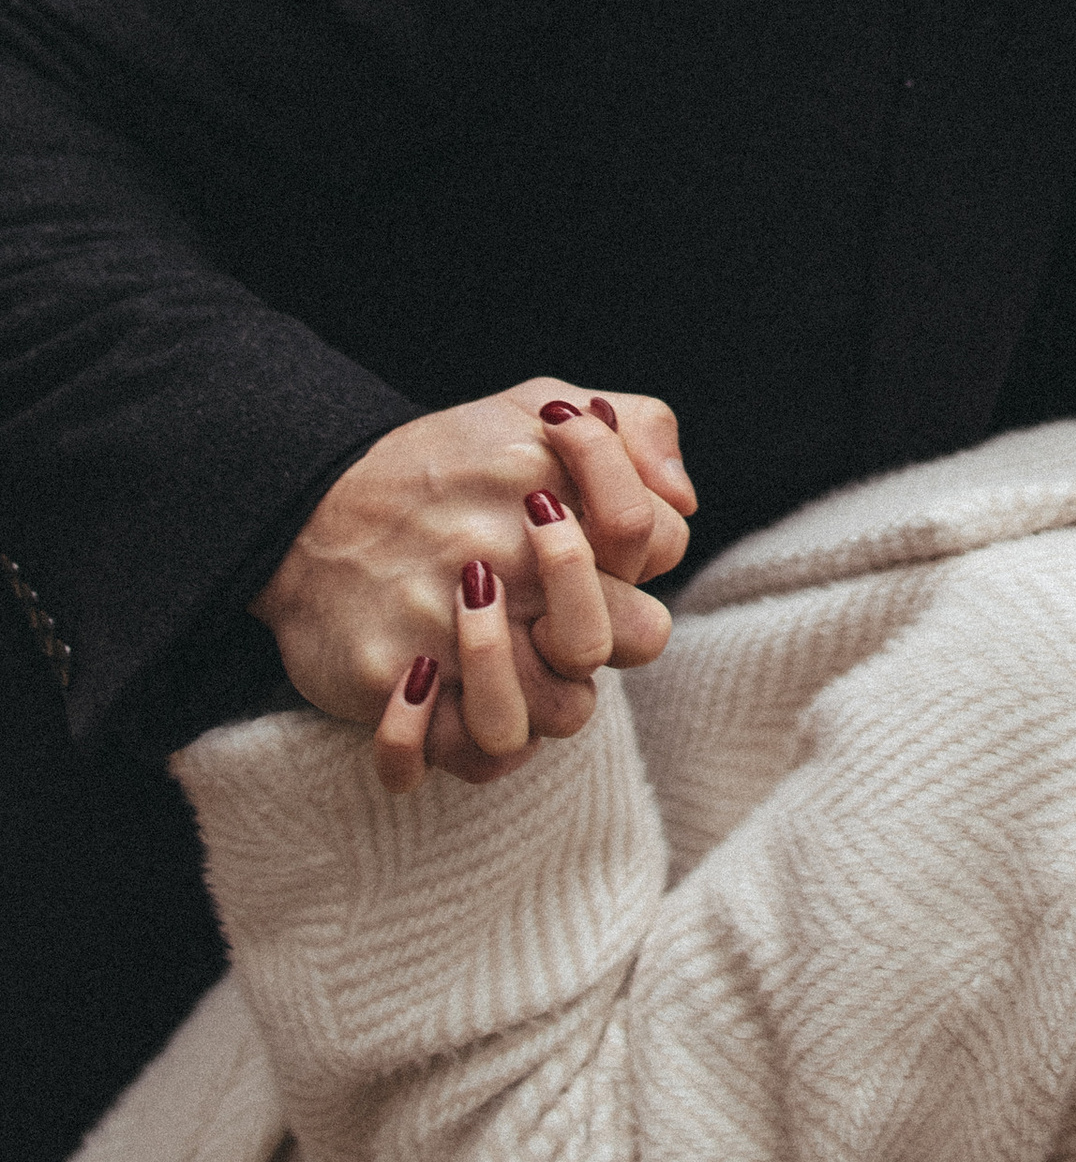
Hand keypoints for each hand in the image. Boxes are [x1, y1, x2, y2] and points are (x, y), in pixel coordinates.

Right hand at [253, 381, 691, 788]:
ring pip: (554, 715)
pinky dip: (439, 742)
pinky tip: (430, 698)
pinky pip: (449, 756)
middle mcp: (502, 563)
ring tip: (506, 662)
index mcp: (548, 493)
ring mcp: (444, 628)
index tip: (598, 552)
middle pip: (617, 637)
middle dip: (608, 634)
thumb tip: (683, 499)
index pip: (654, 540)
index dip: (642, 556)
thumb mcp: (538, 405)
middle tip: (557, 621)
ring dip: (545, 697)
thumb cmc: (444, 462)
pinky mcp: (386, 679)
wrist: (304, 502)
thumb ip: (636, 427)